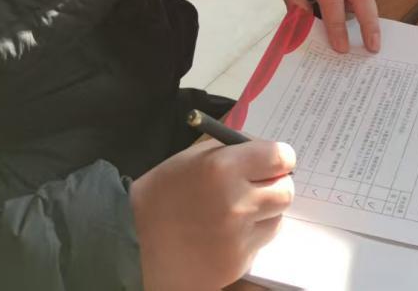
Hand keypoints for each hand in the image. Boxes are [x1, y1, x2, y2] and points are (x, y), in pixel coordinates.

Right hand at [131, 137, 295, 290]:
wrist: (131, 242)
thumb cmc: (161, 193)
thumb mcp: (193, 158)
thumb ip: (233, 152)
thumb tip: (268, 153)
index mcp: (223, 168)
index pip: (280, 157)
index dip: (279, 158)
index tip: (275, 162)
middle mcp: (236, 203)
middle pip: (286, 191)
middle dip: (276, 186)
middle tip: (260, 187)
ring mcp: (237, 238)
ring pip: (276, 220)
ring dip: (263, 214)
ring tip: (235, 213)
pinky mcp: (236, 264)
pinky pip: (258, 245)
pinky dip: (247, 238)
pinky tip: (221, 235)